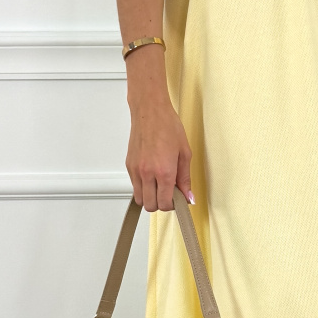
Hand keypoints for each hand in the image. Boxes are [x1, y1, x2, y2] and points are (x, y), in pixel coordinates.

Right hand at [126, 91, 192, 210]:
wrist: (150, 111)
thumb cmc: (168, 126)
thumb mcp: (185, 153)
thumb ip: (185, 178)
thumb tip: (188, 197)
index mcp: (164, 171)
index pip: (164, 204)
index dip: (172, 205)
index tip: (178, 199)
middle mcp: (147, 173)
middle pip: (150, 205)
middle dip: (161, 204)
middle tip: (169, 193)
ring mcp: (136, 170)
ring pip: (139, 199)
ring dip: (150, 197)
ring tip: (159, 185)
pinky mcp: (129, 165)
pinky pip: (134, 186)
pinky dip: (143, 187)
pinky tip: (152, 176)